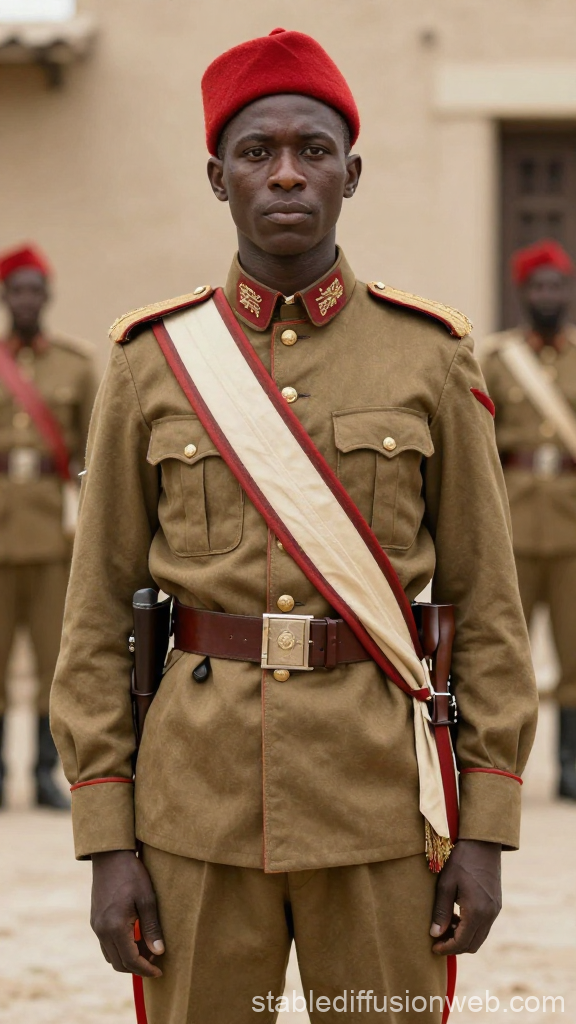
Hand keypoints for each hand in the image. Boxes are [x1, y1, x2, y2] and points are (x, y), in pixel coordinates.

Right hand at [91, 850, 164, 977]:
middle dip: (138, 967)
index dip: (146, 970)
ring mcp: (96, 926)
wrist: (110, 856)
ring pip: (111, 956)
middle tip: (156, 960)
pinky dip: (120, 948)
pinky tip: (134, 938)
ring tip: (147, 948)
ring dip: (128, 959)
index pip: (131, 961)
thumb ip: (152, 928)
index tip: (160, 971)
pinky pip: (106, 945)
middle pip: (119, 963)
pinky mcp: (95, 921)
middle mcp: (102, 931)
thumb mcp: (147, 899)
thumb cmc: (132, 874)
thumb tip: (159, 952)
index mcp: (115, 927)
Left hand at [430, 839, 501, 954]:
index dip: (446, 948)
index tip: (433, 947)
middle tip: (437, 939)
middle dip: (454, 947)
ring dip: (463, 938)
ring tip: (446, 926)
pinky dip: (471, 929)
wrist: (483, 843)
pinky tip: (457, 916)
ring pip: (479, 937)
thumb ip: (441, 911)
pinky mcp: (496, 905)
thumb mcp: (445, 884)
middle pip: (472, 945)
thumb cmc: (461, 860)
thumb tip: (435, 934)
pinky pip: (484, 926)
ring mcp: (495, 910)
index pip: (461, 942)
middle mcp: (489, 915)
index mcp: (476, 911)